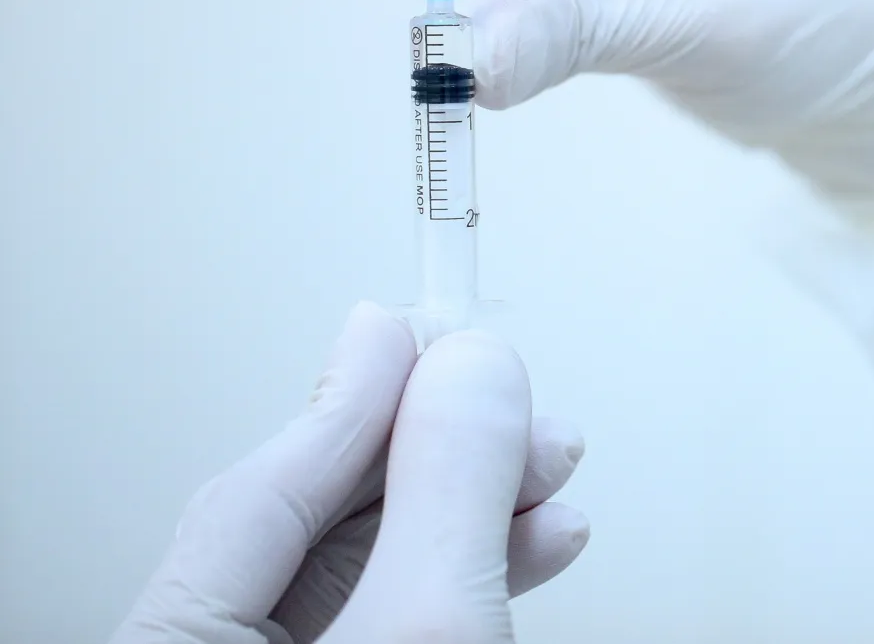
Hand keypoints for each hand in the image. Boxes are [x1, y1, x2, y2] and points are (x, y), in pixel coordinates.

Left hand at [114, 304, 586, 643]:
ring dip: (475, 505)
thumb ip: (444, 491)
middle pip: (321, 523)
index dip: (356, 396)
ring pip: (375, 568)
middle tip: (505, 396)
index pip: (260, 490)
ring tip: (548, 465)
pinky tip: (536, 537)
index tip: (419, 325)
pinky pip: (406, 613)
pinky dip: (475, 567)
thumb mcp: (428, 623)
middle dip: (438, 451)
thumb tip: (467, 368)